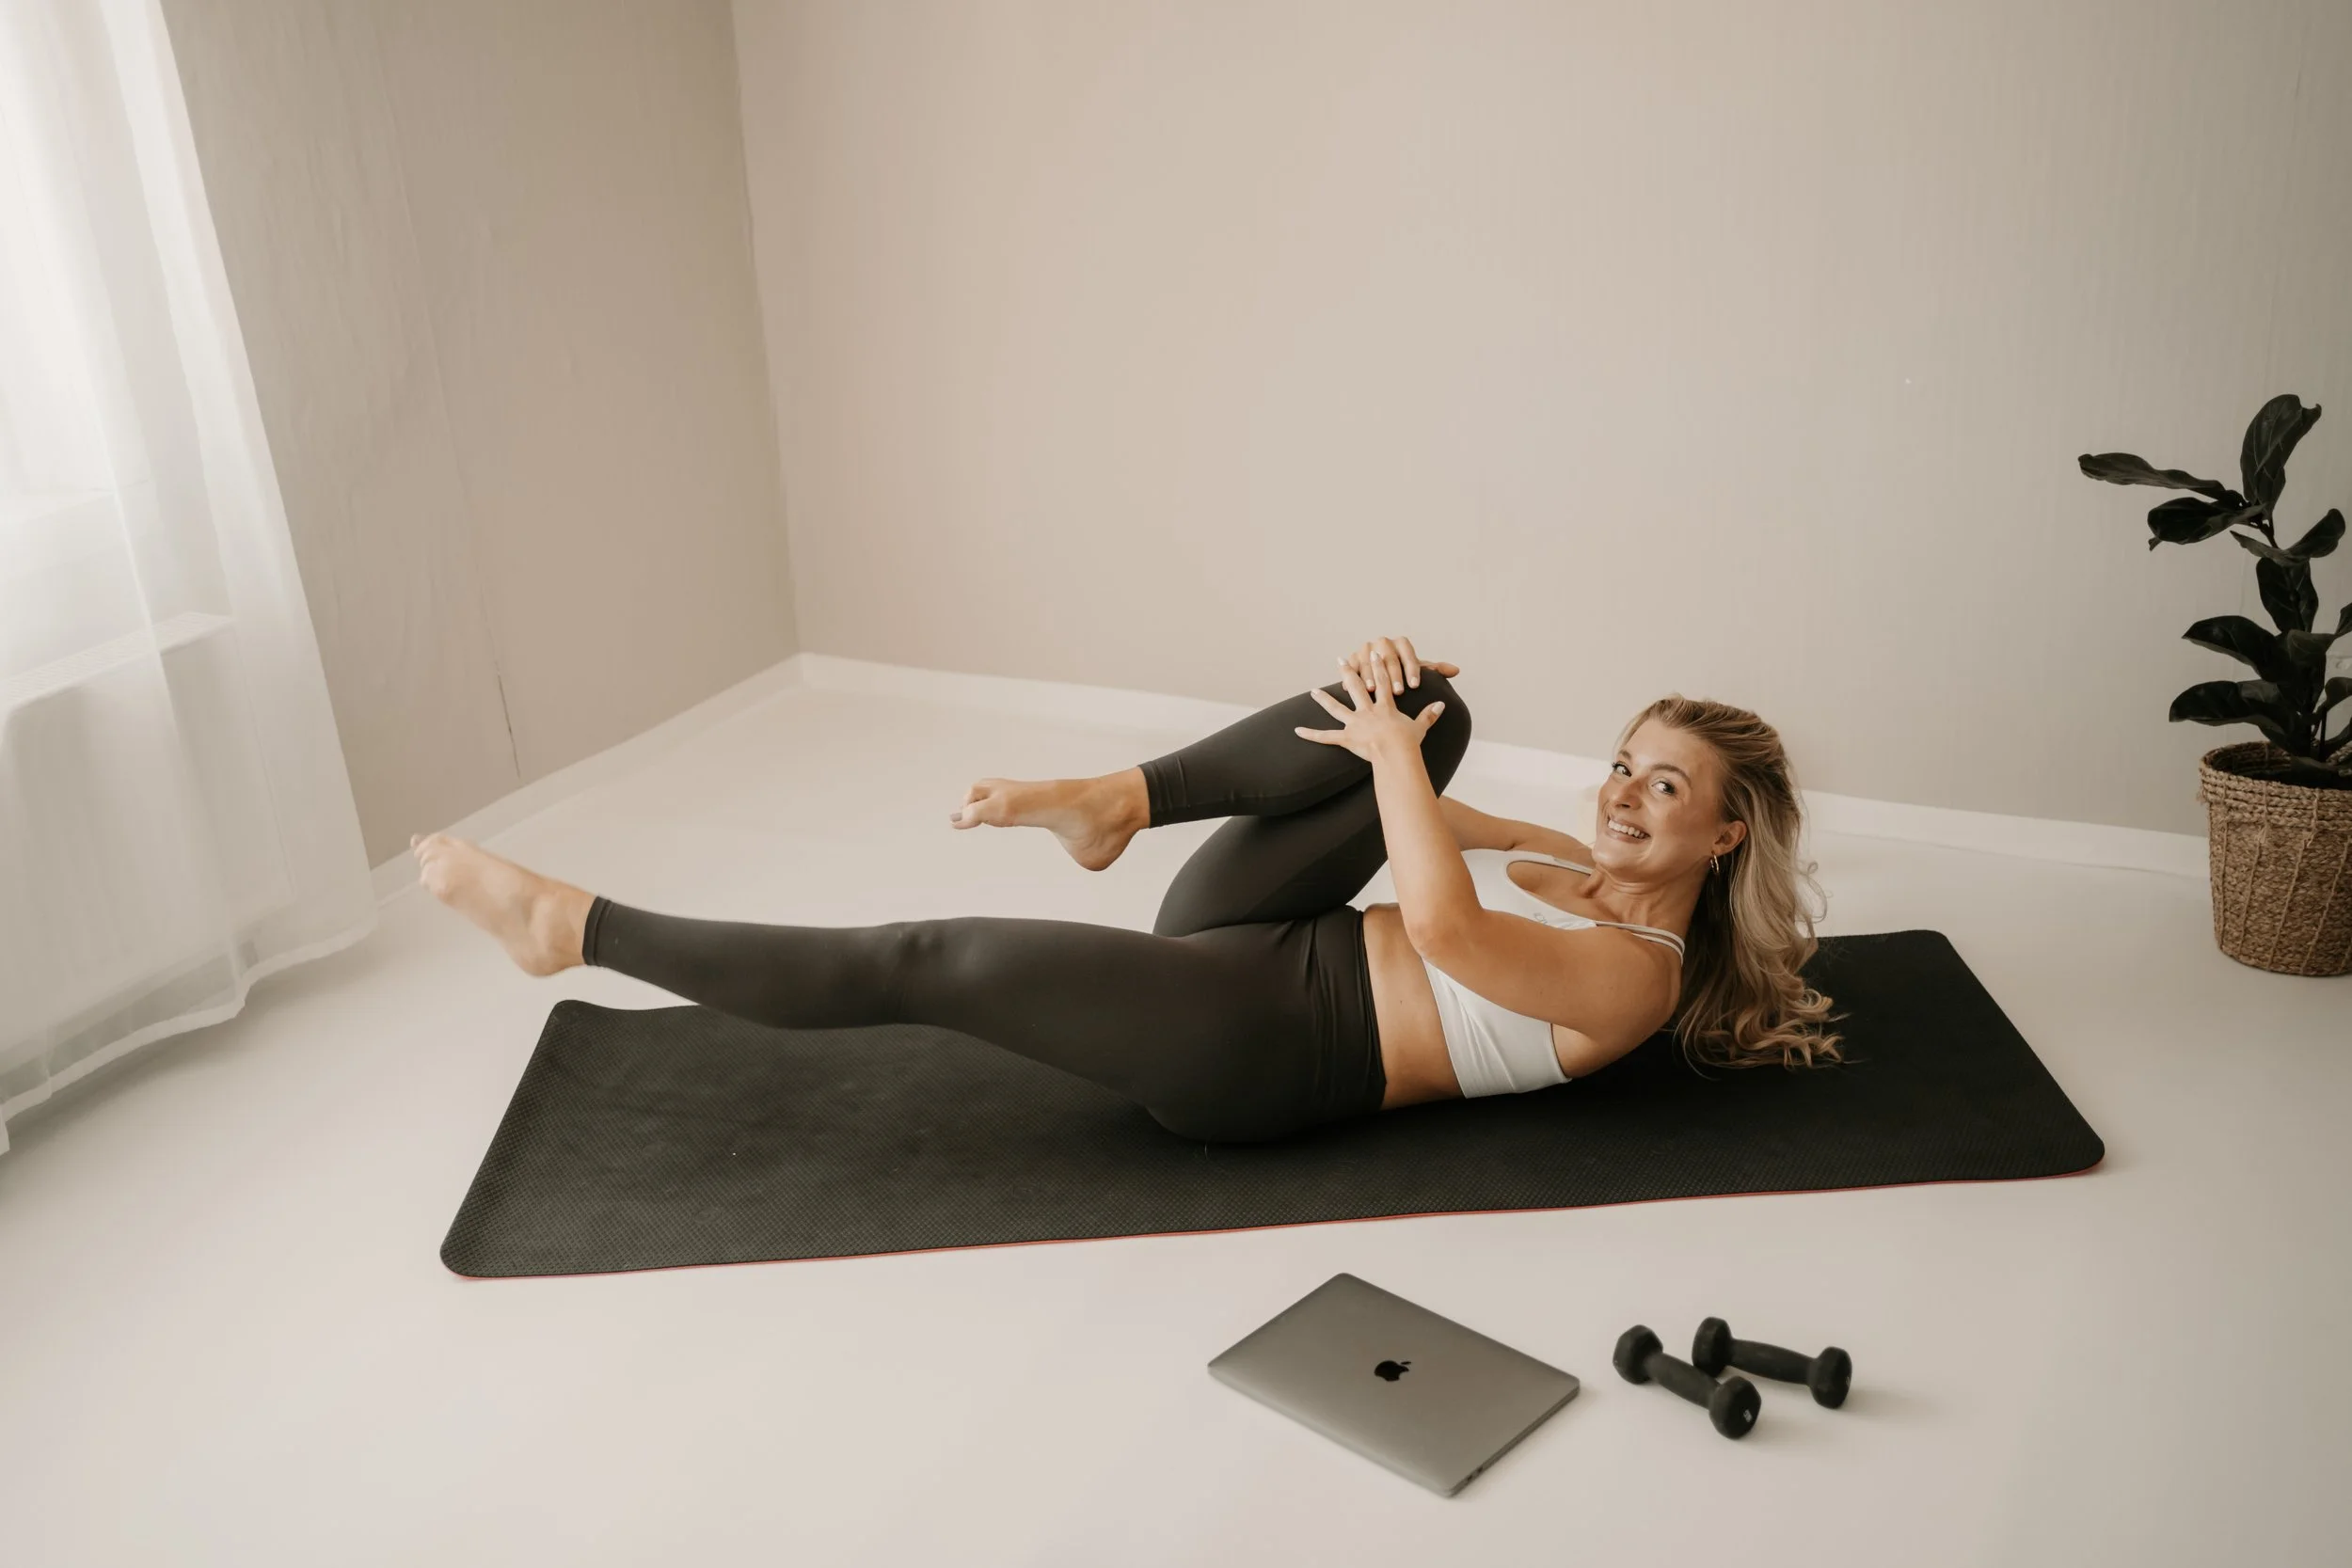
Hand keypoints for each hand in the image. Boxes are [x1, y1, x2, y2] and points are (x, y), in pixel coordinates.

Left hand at [1296, 657, 1446, 762]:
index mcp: (1385, 707)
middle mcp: (1368, 711)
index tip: (1374, 652)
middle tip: (1339, 660)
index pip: (1382, 681)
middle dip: (1348, 672)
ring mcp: (1355, 723)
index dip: (1378, 666)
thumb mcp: (1421, 726)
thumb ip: (1429, 714)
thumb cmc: (1409, 742)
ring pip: (1337, 708)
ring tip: (1313, 690)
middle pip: (1356, 687)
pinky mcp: (1346, 738)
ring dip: (1324, 699)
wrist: (1397, 753)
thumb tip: (1442, 705)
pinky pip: (1326, 737)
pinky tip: (1297, 730)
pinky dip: (1311, 734)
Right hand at [1340, 635, 1459, 697]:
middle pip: (1389, 657)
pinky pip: (1352, 665)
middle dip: (1393, 675)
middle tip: (1398, 691)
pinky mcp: (1352, 657)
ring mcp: (1366, 648)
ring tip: (1374, 691)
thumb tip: (1456, 670)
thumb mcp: (1417, 671)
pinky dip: (1352, 675)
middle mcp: (1383, 642)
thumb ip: (1435, 670)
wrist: (1376, 674)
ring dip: (1371, 676)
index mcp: (1401, 643)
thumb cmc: (1401, 674)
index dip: (1412, 669)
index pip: (1408, 654)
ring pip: (1369, 661)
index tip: (1415, 686)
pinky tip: (1352, 688)